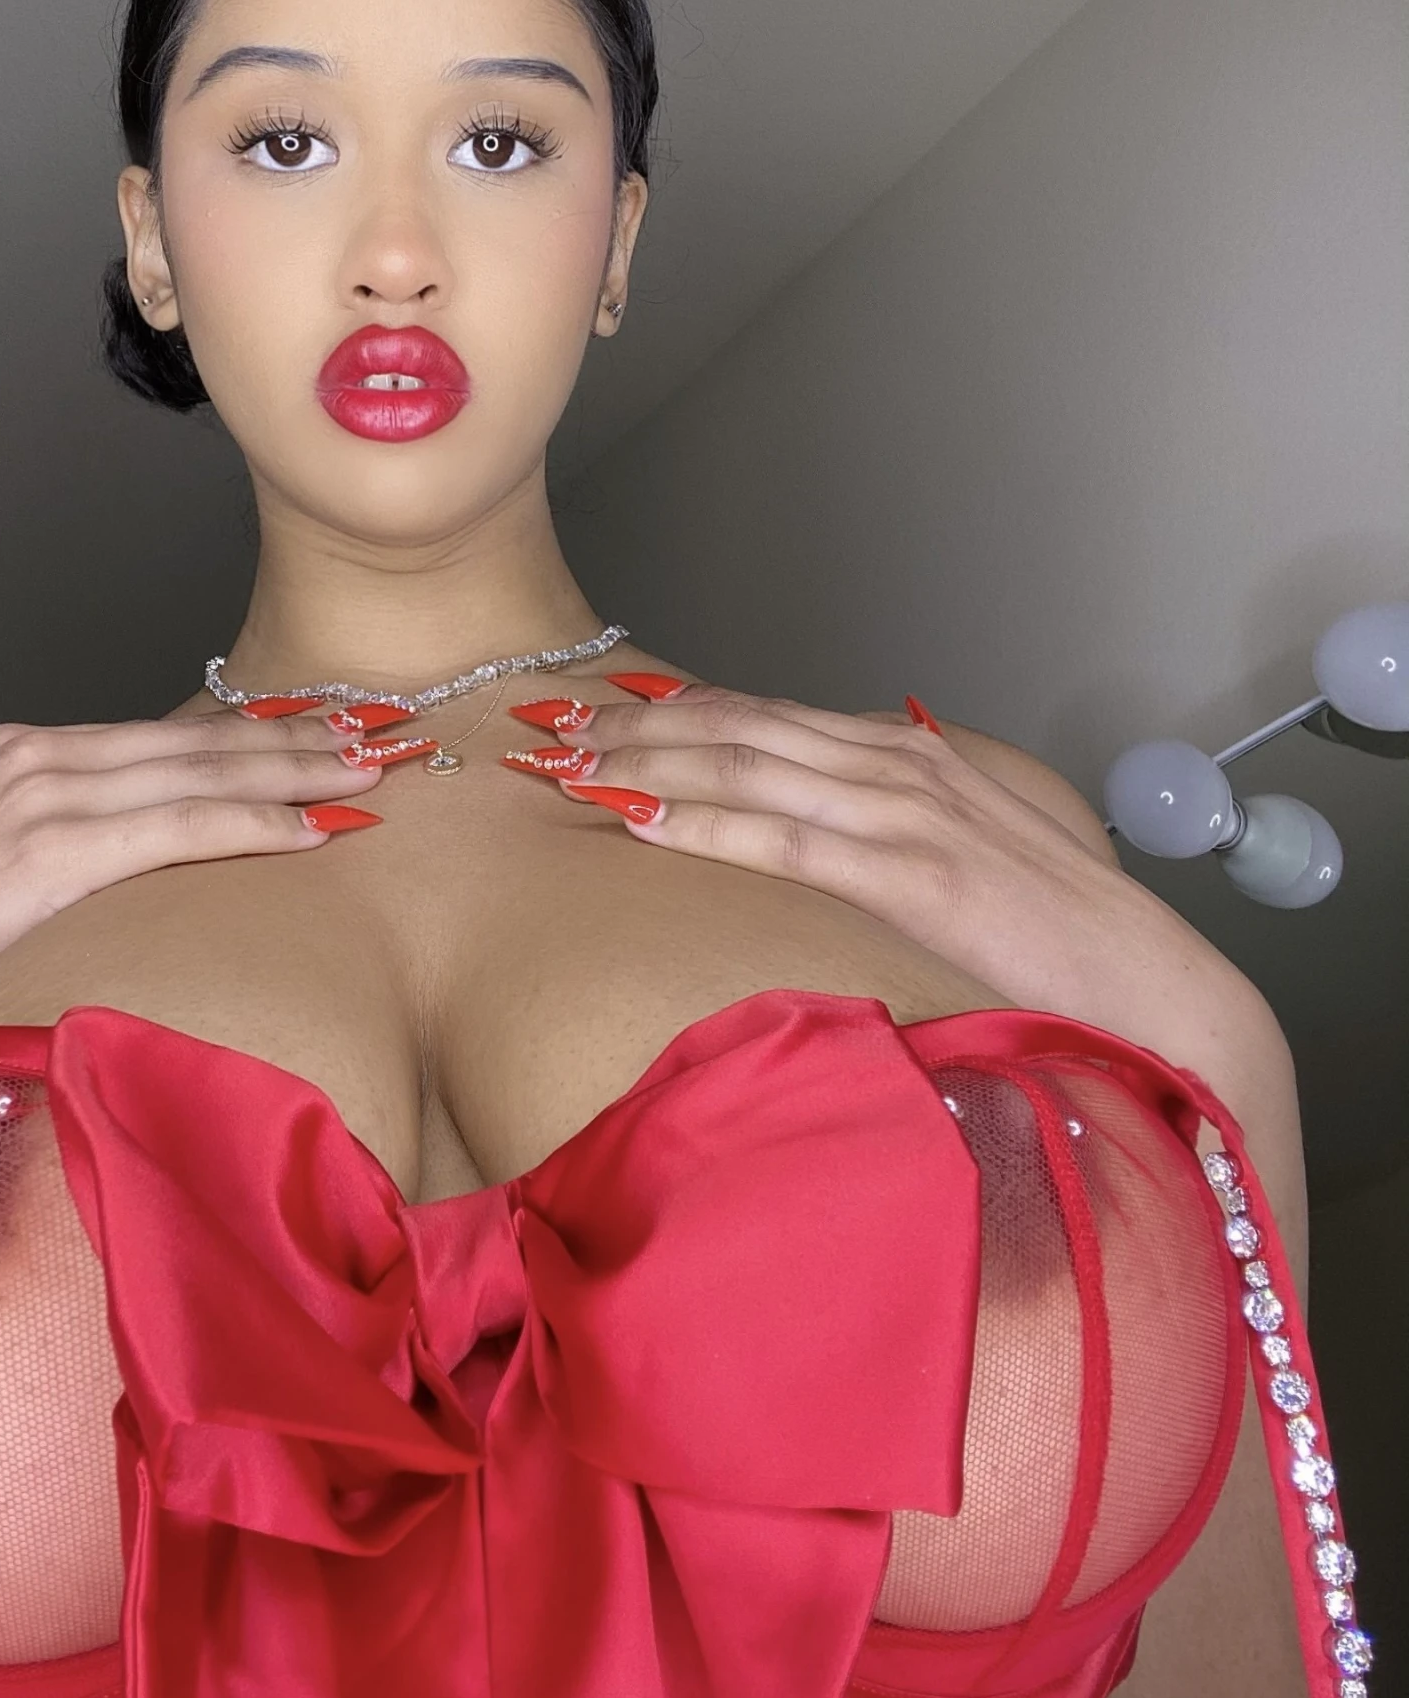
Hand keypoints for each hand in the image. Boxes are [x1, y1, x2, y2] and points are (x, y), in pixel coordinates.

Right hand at [0, 706, 394, 1116]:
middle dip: (288, 740)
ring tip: (364, 776)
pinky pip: (166, 827)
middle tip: (375, 737)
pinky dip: (242, 825)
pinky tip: (303, 835)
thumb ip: (62, 857)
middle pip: (188, 741)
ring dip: (287, 773)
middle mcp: (27, 759)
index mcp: (16, 759)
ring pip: (190, 773)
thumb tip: (142, 868)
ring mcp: (29, 798)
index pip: (160, 739)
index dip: (248, 737)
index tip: (319, 738)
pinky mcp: (34, 852)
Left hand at [516, 681, 1239, 1036]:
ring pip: (747, 765)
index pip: (761, 718)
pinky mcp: (914, 872)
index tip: (592, 714)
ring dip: (647, 761)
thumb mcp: (953, 860)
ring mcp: (906, 810)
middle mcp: (897, 762)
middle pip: (737, 728)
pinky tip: (640, 818)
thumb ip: (878, 832)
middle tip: (547, 728)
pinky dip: (704, 820)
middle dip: (634, 726)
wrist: (1150, 984)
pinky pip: (784, 836)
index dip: (669, 713)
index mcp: (904, 754)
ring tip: (566, 765)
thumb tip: (801, 836)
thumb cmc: (1049, 936)